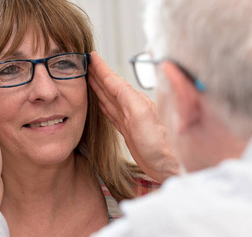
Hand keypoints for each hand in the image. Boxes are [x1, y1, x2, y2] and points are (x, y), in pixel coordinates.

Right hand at [88, 52, 178, 182]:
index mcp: (134, 99)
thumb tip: (116, 77)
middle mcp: (132, 106)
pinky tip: (99, 102)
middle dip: (97, 74)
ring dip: (98, 87)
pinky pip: (111, 113)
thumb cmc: (158, 143)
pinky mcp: (127, 130)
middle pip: (110, 86)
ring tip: (88, 78)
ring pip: (109, 98)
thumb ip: (127, 95)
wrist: (167, 164)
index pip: (113, 80)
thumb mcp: (140, 115)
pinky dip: (103, 104)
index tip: (91, 56)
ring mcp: (129, 118)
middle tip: (84, 63)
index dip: (101, 68)